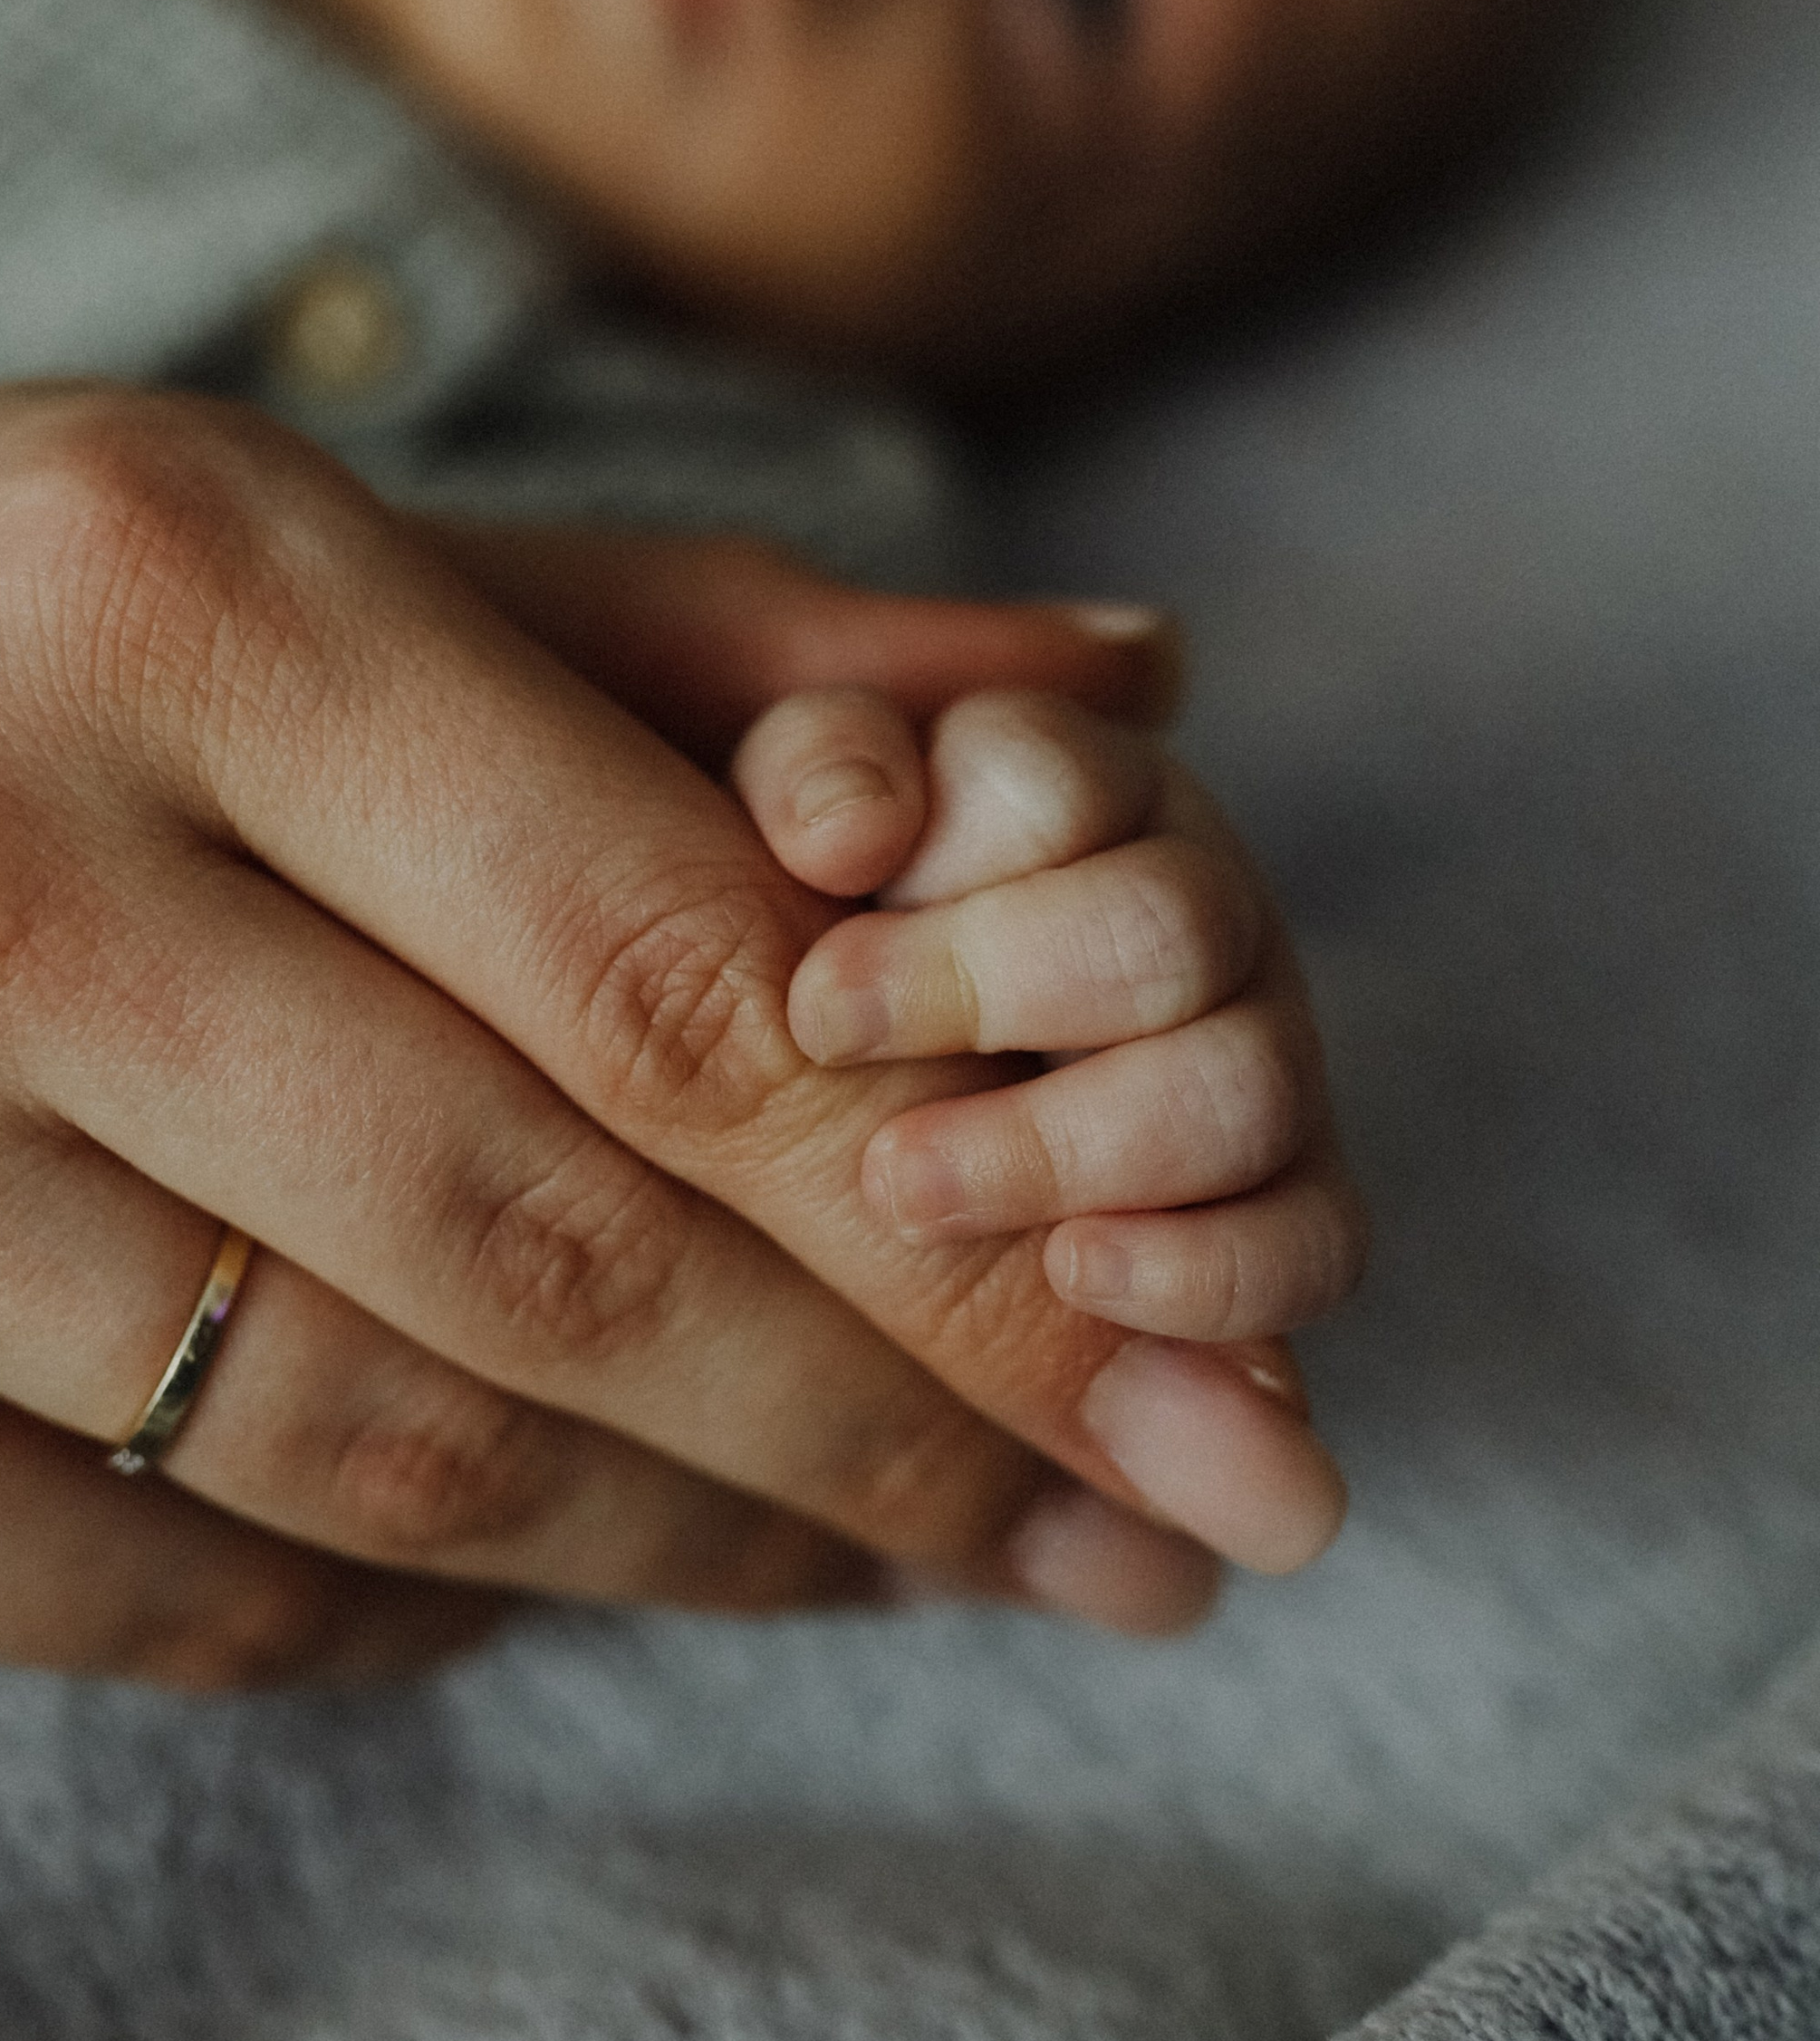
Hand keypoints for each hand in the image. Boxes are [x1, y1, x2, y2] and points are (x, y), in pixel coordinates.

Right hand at [0, 391, 1236, 1692]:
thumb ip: (718, 639)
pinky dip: (422, 1615)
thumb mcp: (311, 539)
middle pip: (552, 1247)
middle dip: (898, 1425)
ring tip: (888, 1554)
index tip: (1177, 1352)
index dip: (962, 1197)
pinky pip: (178, 1603)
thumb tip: (1140, 685)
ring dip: (700, 1543)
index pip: (658, 961)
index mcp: (162, 589)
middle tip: (1129, 1525)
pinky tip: (556, 1568)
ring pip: (391, 1462)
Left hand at [733, 685, 1365, 1573]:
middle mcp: (1175, 899)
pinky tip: (1079, 1281)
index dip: (948, 864)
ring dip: (1075, 1143)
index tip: (811, 983)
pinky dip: (1209, 1271)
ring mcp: (1238, 1053)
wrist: (770, 1141)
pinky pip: (1307, 1240)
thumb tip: (911, 785)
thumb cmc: (732, 925)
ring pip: (1250, 1086)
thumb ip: (836, 759)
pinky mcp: (1263, 1211)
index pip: (1052, 781)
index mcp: (1050, 779)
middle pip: (1170, 924)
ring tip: (904, 1189)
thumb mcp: (740, 829)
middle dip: (998, 992)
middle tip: (829, 1049)